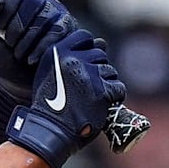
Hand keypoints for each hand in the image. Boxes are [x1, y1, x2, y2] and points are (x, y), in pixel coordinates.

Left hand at [0, 0, 77, 97]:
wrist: (16, 78)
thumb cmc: (0, 51)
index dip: (8, 7)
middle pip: (33, 0)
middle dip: (18, 25)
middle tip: (9, 42)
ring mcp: (56, 11)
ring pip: (45, 17)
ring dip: (28, 39)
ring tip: (18, 53)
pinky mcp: (68, 28)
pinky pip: (57, 32)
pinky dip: (41, 47)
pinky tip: (31, 58)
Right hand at [6, 29, 125, 167]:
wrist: (50, 130)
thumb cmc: (51, 103)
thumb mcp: (51, 73)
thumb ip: (71, 56)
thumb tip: (102, 42)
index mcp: (56, 52)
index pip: (84, 37)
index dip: (88, 50)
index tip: (82, 66)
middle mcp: (71, 59)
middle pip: (99, 54)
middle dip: (96, 70)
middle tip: (85, 88)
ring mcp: (87, 75)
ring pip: (109, 71)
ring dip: (104, 84)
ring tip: (89, 99)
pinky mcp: (101, 91)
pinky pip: (118, 88)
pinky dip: (113, 98)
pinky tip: (100, 106)